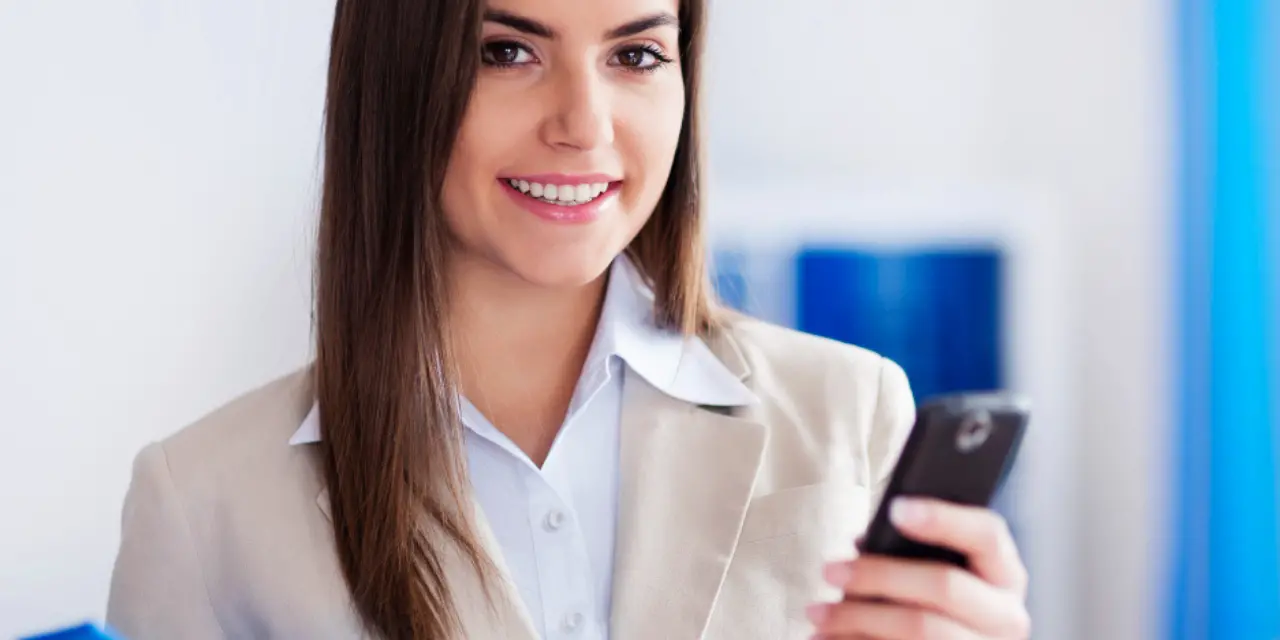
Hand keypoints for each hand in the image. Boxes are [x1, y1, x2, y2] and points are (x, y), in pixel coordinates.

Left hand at [806, 497, 1030, 638]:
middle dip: (879, 574)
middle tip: (830, 569)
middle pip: (943, 585)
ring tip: (818, 611)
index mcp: (1004, 575)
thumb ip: (910, 553)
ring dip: (858, 617)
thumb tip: (864, 543)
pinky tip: (829, 639)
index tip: (896, 508)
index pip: (987, 534)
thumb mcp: (936, 574)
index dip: (944, 518)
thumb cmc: (935, 607)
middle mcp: (1007, 616)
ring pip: (919, 628)